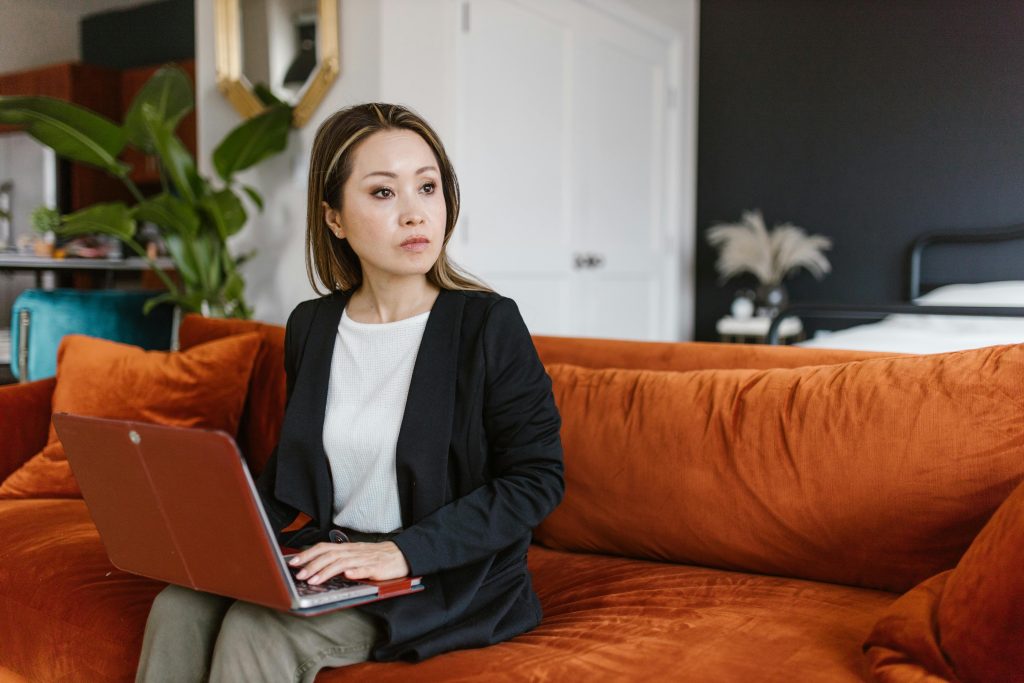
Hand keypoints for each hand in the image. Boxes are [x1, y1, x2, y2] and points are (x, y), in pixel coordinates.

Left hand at [289, 541, 409, 583]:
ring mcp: (365, 559)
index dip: (308, 554)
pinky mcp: (377, 568)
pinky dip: (355, 571)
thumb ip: (340, 559)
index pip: (324, 548)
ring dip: (327, 571)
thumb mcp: (356, 555)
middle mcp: (354, 552)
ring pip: (343, 563)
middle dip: (312, 565)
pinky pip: (365, 568)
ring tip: (314, 581)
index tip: (293, 562)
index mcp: (348, 548)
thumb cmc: (377, 557)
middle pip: (330, 555)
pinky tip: (347, 576)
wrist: (402, 554)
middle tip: (299, 575)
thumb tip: (317, 565)